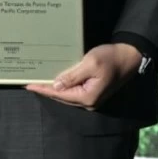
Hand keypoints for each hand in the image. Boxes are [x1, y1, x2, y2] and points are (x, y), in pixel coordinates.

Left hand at [24, 43, 141, 109]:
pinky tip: (55, 80)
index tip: (28, 85)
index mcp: (87, 97)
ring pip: (67, 95)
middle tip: (30, 83)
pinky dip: (63, 86)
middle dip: (46, 90)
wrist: (129, 57)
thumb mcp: (90, 63)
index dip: (44, 89)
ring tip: (39, 82)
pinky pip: (74, 91)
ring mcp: (91, 98)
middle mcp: (89, 102)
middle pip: (62, 97)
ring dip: (54, 89)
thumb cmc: (110, 58)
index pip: (60, 94)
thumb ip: (72, 75)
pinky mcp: (93, 92)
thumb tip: (56, 85)